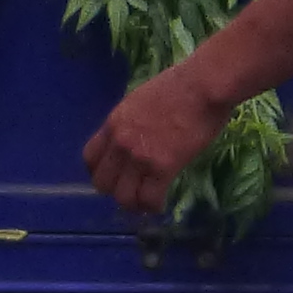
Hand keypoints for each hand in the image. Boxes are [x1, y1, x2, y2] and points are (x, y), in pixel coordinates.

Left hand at [86, 60, 233, 210]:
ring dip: (134, 204)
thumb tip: (137, 137)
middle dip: (116, 191)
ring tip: (147, 202)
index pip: (90, 158)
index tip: (114, 176)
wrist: (202, 85)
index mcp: (114, 123)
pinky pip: (150, 199)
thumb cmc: (180, 85)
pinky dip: (154, 206)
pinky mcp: (163, 167)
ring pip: (124, 197)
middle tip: (133, 191)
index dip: (100, 172)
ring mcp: (139, 156)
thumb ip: (131, 123)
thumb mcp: (141, 100)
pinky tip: (161, 204)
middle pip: (103, 183)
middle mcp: (120, 143)